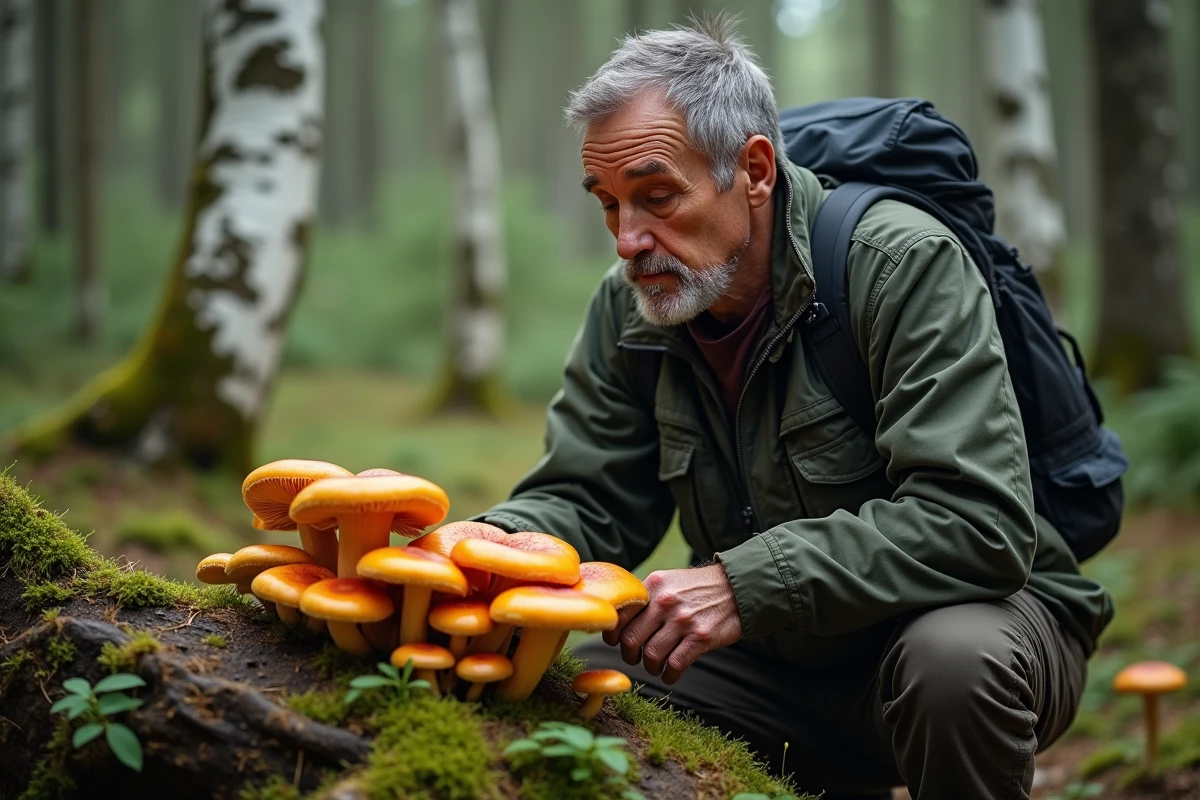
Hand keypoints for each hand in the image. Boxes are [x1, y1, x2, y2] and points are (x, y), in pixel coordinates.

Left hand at [603, 564, 742, 684]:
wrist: (736, 588)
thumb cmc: (697, 588)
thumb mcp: (668, 581)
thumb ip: (646, 597)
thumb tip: (617, 619)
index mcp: (654, 585)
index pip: (620, 615)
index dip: (613, 634)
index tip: (616, 641)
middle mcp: (665, 601)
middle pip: (631, 639)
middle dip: (629, 655)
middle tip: (635, 657)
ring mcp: (683, 620)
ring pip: (651, 655)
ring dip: (650, 667)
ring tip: (655, 666)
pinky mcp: (700, 637)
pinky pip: (675, 665)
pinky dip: (669, 675)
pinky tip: (670, 674)